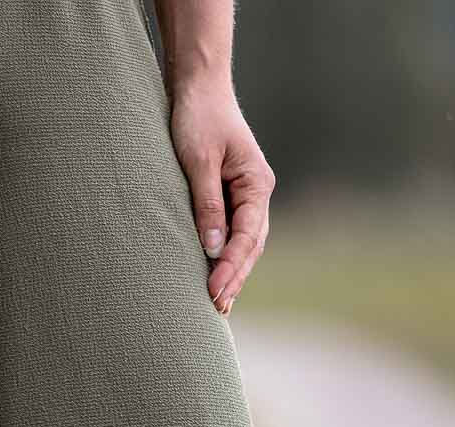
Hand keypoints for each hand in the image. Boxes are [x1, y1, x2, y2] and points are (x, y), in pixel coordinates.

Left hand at [169, 80, 273, 312]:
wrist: (199, 89)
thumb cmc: (198, 119)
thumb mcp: (198, 161)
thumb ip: (206, 204)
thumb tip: (214, 247)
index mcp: (256, 183)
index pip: (248, 236)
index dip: (231, 267)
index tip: (213, 291)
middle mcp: (257, 192)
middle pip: (251, 246)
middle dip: (234, 278)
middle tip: (216, 309)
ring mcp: (246, 194)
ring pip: (244, 243)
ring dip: (232, 273)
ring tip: (218, 305)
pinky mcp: (230, 195)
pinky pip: (232, 233)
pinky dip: (225, 256)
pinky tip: (214, 277)